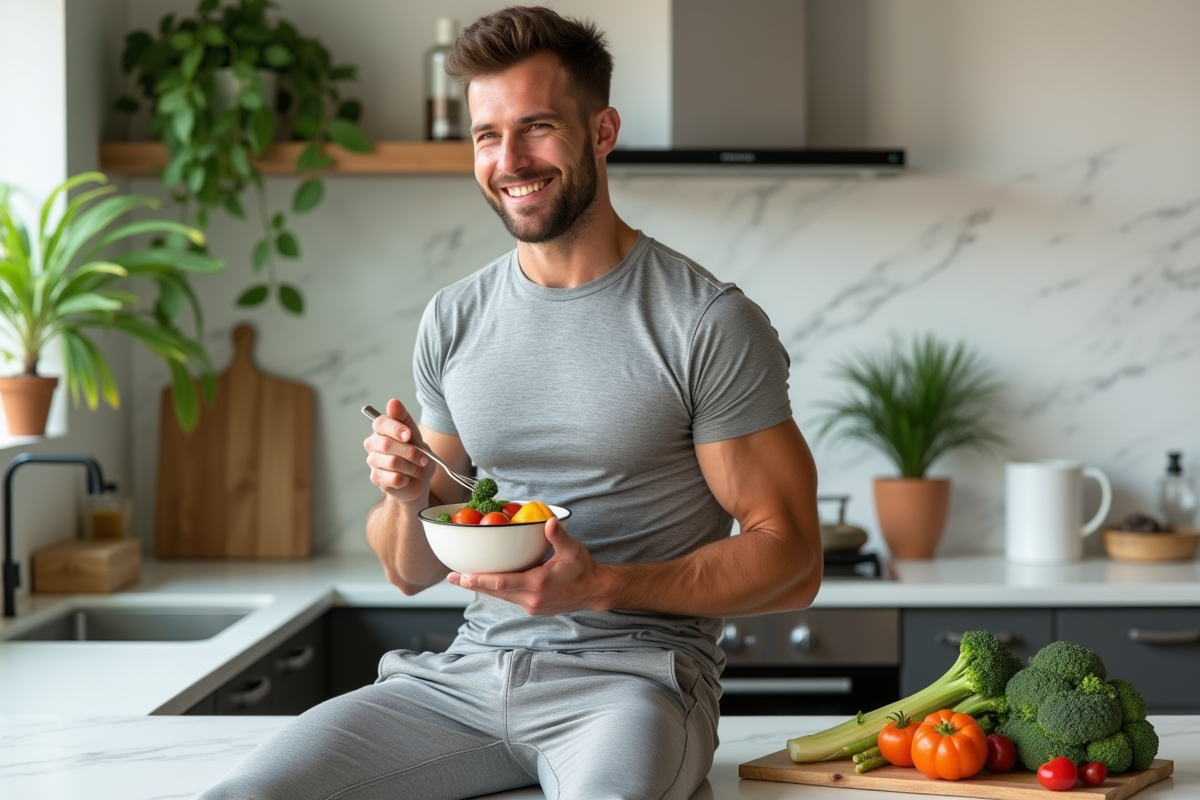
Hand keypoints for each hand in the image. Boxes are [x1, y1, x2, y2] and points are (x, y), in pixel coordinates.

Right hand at [363, 398, 434, 503]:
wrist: (419, 481)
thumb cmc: (416, 456)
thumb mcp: (416, 436)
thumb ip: (404, 419)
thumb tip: (393, 402)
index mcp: (381, 430)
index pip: (380, 423)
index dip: (395, 428)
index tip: (409, 435)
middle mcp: (373, 444)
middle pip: (386, 444)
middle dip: (410, 452)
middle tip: (423, 459)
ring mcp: (373, 461)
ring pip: (393, 462)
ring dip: (411, 467)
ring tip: (417, 469)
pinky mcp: (376, 478)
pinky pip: (394, 478)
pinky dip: (407, 479)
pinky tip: (408, 478)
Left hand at [448, 517, 613, 615]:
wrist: (593, 591)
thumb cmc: (583, 568)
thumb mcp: (572, 550)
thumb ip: (558, 536)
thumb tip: (549, 521)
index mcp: (539, 583)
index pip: (504, 582)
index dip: (482, 580)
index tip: (464, 576)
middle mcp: (532, 598)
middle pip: (496, 591)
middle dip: (473, 584)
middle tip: (452, 578)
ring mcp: (532, 606)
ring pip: (501, 596)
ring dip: (482, 588)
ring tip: (462, 580)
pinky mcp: (533, 608)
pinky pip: (510, 598)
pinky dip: (496, 590)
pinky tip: (486, 582)